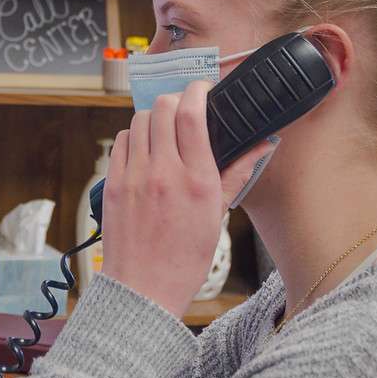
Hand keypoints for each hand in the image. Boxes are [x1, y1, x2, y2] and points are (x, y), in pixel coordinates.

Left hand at [101, 80, 275, 317]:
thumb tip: (263, 146)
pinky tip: (144, 150)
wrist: (143, 289)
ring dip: (153, 118)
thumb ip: (237, 173)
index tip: (203, 88)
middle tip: (184, 109)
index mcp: (195, 180)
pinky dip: (133, 137)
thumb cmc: (185, 258)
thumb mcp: (218, 215)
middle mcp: (162, 172)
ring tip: (164, 131)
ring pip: (138, 121)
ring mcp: (134, 177)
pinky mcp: (114, 184)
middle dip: (175, 100)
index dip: (197, 90)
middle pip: (162, 108)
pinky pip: (120, 143)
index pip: (191, 114)